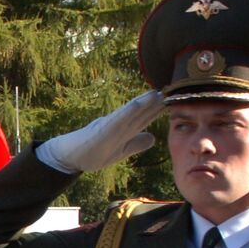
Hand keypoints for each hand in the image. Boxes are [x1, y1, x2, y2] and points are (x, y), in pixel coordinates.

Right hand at [36, 91, 164, 172]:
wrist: (71, 157)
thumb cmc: (94, 153)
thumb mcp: (121, 150)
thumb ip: (136, 143)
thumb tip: (153, 137)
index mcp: (126, 129)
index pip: (147, 117)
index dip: (161, 109)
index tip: (177, 101)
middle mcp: (120, 123)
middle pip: (143, 111)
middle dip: (158, 102)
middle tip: (174, 90)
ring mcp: (111, 125)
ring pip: (132, 111)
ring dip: (146, 101)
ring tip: (159, 92)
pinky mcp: (103, 129)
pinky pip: (118, 118)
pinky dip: (129, 110)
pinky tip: (140, 102)